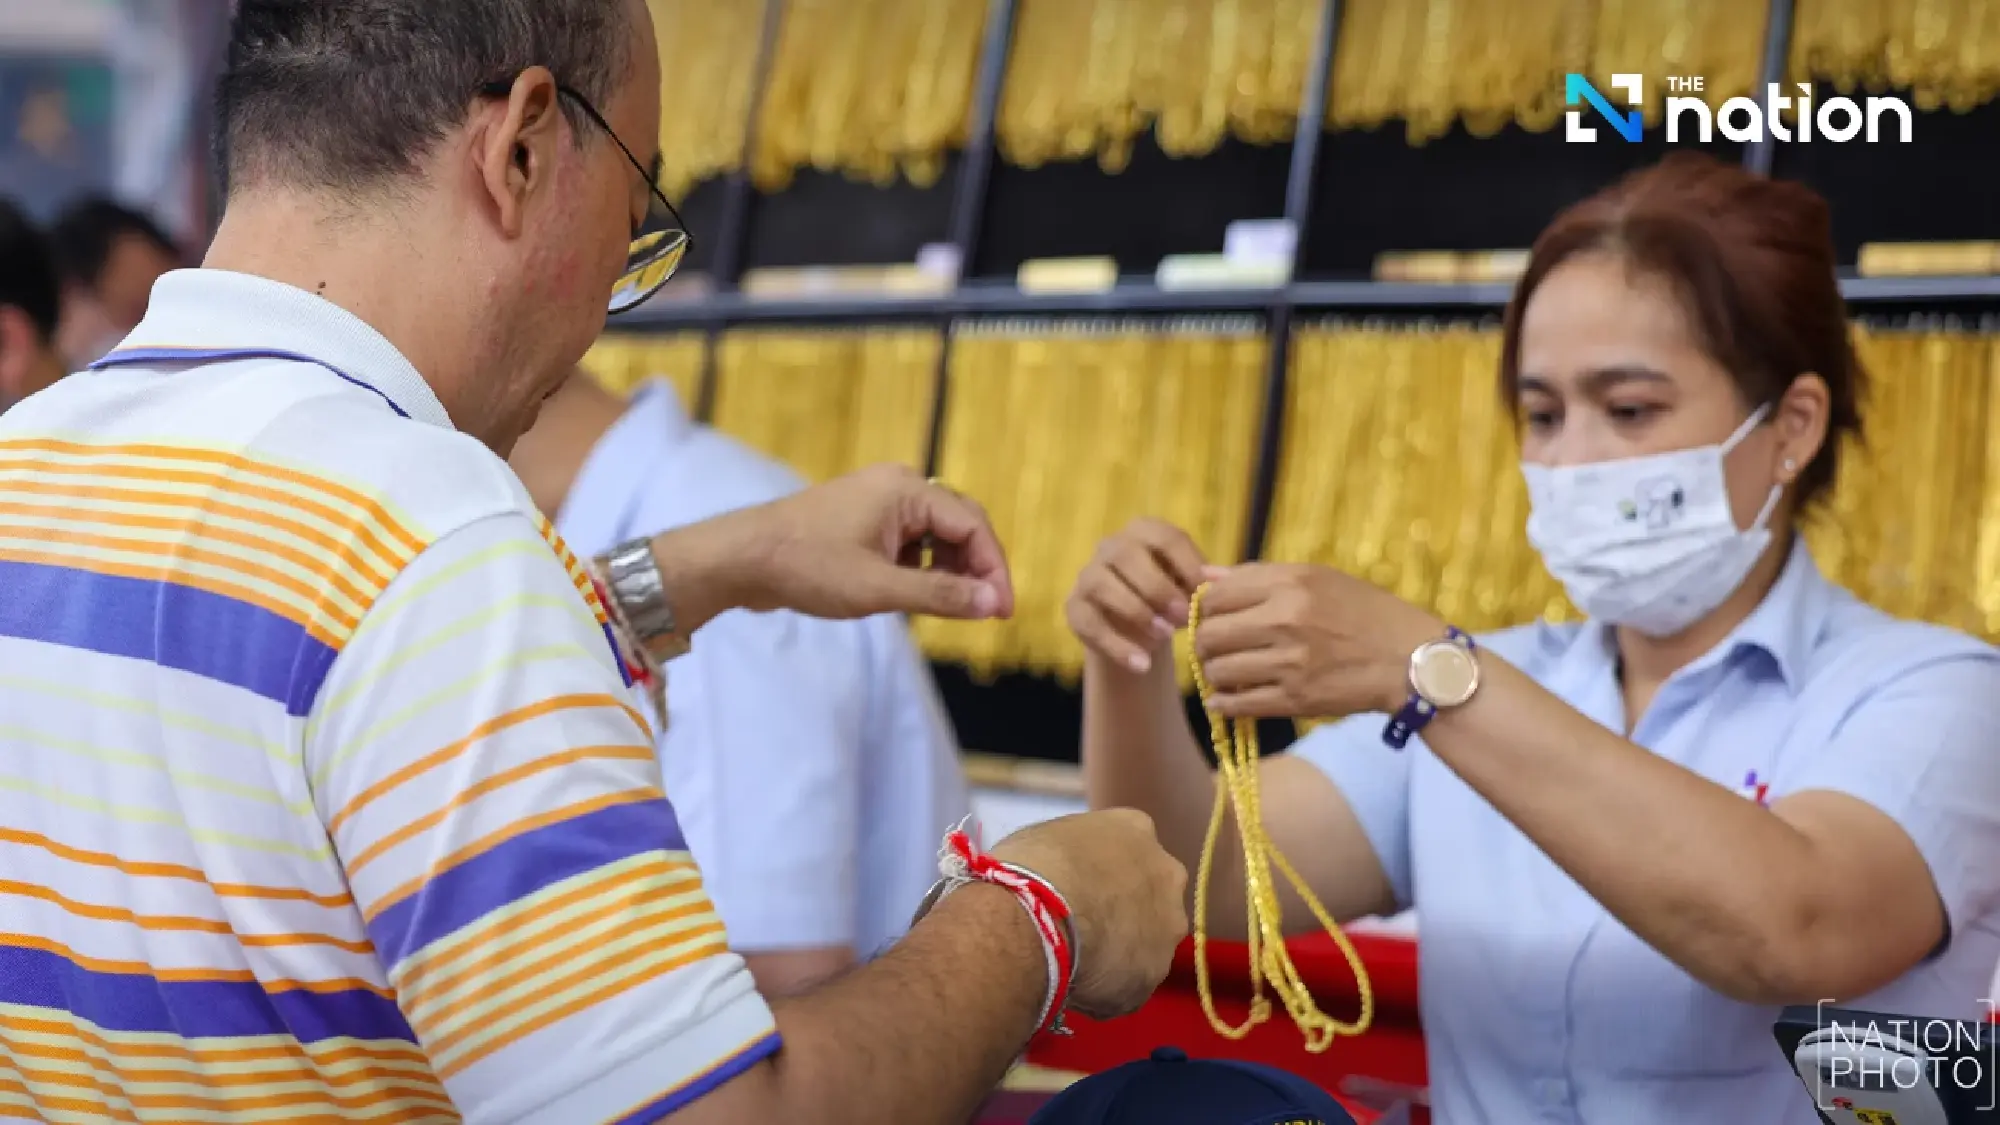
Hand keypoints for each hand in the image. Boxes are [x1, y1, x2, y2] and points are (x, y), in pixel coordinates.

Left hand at [738, 463, 1014, 621]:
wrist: (742, 558)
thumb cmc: (808, 568)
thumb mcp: (879, 588)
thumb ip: (941, 595)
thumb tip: (992, 604)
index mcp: (906, 490)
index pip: (973, 525)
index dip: (994, 569)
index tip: (1002, 611)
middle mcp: (897, 485)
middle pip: (959, 524)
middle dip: (975, 568)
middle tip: (985, 611)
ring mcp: (878, 500)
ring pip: (935, 534)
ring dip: (948, 569)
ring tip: (948, 607)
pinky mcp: (863, 518)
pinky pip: (910, 539)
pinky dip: (921, 567)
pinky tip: (913, 594)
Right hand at [990, 809, 1188, 1020]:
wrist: (1038, 917)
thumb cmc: (1032, 866)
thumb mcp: (1049, 837)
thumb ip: (1075, 854)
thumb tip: (1066, 874)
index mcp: (1137, 830)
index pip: (1130, 851)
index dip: (1103, 874)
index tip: (1080, 890)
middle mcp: (1167, 875)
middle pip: (1150, 898)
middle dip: (1125, 913)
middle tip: (1085, 928)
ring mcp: (1167, 930)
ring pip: (1145, 946)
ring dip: (1118, 955)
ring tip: (1074, 963)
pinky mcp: (1152, 977)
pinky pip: (1128, 986)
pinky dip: (1105, 991)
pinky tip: (1073, 986)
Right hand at [1065, 518, 1207, 673]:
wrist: (1137, 633)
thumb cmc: (1171, 601)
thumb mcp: (1190, 590)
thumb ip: (1204, 583)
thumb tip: (1222, 579)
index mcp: (1144, 532)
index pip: (1165, 538)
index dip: (1188, 565)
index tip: (1206, 594)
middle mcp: (1111, 547)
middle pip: (1128, 555)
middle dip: (1158, 587)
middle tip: (1184, 616)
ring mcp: (1088, 576)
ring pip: (1102, 584)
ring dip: (1136, 611)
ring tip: (1165, 637)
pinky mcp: (1074, 608)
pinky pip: (1090, 623)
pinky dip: (1117, 646)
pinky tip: (1142, 665)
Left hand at [1192, 562, 1443, 718]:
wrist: (1410, 660)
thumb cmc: (1364, 612)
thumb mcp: (1318, 578)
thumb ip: (1259, 576)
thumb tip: (1204, 577)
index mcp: (1290, 584)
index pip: (1216, 596)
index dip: (1205, 608)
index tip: (1212, 617)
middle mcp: (1286, 621)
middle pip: (1209, 635)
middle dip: (1203, 643)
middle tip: (1213, 648)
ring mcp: (1290, 663)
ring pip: (1218, 671)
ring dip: (1214, 674)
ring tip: (1225, 672)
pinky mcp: (1297, 700)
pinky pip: (1238, 705)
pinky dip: (1223, 704)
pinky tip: (1226, 699)